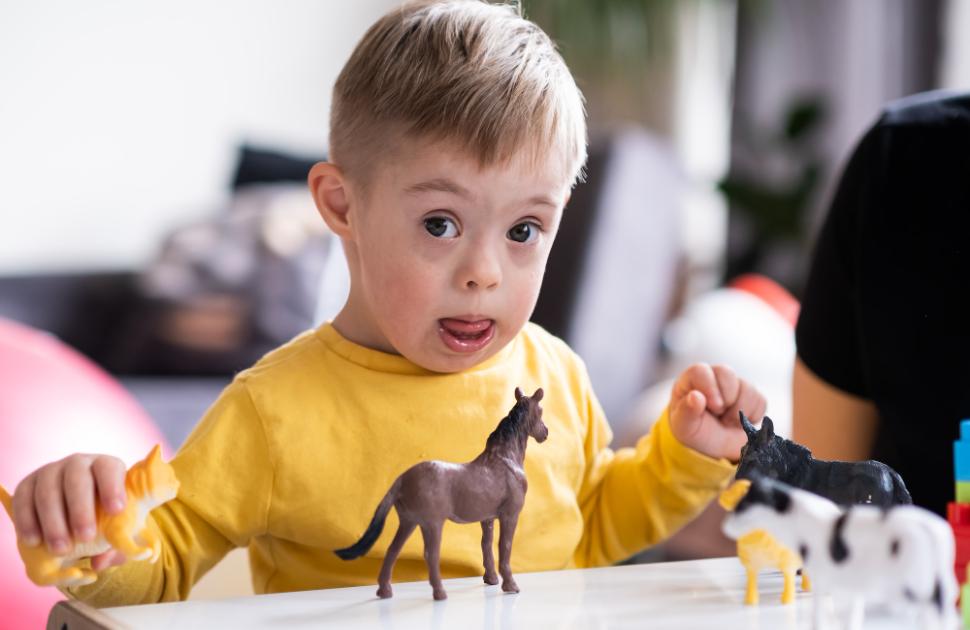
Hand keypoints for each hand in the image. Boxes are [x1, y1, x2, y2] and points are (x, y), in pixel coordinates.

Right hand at [12, 453, 129, 569]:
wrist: (76, 514)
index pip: (109, 468)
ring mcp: (50, 472)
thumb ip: (117, 544)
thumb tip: (100, 562)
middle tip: (86, 538)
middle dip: (81, 510)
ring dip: (53, 522)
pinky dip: (27, 521)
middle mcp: (78, 464)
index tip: (116, 511)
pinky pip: (23, 499)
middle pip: (77, 479)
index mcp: (106, 467)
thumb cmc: (105, 518)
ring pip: (48, 491)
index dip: (112, 487)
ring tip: (61, 549)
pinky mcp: (28, 485)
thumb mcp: (118, 529)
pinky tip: (34, 541)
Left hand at [668, 363, 765, 461]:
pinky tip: (740, 423)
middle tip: (720, 414)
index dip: (710, 387)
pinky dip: (753, 415)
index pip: (701, 371)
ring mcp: (734, 385)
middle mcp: (713, 378)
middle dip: (727, 397)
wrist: (714, 447)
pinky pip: (760, 400)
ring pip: (747, 386)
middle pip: (727, 373)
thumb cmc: (695, 431)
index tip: (714, 407)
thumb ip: (686, 411)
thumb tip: (695, 396)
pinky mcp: (751, 397)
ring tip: (728, 421)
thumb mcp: (684, 427)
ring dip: (740, 408)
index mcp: (691, 381)